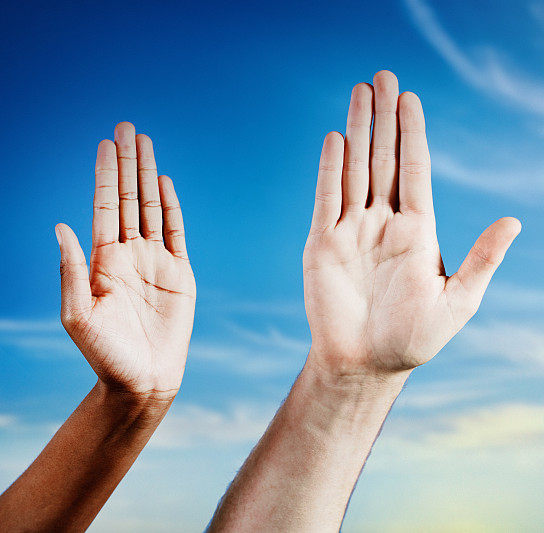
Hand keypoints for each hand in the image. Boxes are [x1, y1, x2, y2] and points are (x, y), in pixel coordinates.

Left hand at [56, 122, 195, 400]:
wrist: (143, 379)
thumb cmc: (105, 354)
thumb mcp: (79, 313)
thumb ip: (71, 270)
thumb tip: (61, 225)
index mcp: (103, 261)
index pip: (105, 207)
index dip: (105, 175)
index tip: (104, 145)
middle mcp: (128, 254)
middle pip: (129, 198)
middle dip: (127, 163)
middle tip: (127, 128)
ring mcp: (156, 262)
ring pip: (153, 208)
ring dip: (149, 176)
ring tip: (146, 144)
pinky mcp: (181, 274)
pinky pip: (177, 233)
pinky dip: (173, 207)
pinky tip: (165, 184)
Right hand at [303, 71, 519, 375]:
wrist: (367, 365)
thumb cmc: (415, 339)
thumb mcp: (458, 300)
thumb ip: (482, 259)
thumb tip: (514, 221)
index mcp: (419, 232)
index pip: (416, 171)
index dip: (413, 134)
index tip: (411, 100)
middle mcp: (386, 224)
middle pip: (385, 160)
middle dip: (384, 119)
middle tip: (384, 77)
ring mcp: (353, 231)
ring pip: (356, 170)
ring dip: (357, 131)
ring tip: (360, 93)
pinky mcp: (322, 244)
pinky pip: (327, 198)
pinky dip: (331, 169)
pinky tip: (336, 140)